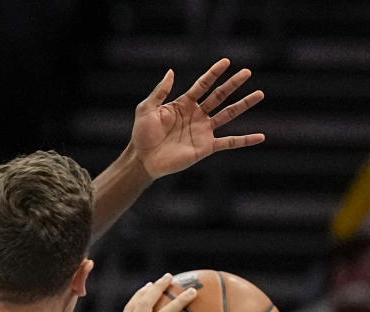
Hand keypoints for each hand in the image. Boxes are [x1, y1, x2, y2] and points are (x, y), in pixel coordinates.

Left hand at [130, 58, 264, 178]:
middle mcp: (196, 115)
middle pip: (219, 96)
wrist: (143, 158)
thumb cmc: (142, 134)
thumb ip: (160, 91)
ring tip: (259, 94)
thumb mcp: (147, 109)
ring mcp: (203, 130)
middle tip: (247, 72)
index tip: (226, 62)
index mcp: (183, 104)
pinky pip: (229, 142)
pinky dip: (245, 140)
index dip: (214, 73)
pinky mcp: (206, 147)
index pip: (202, 85)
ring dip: (244, 105)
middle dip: (233, 84)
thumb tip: (171, 71)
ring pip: (228, 114)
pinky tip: (261, 137)